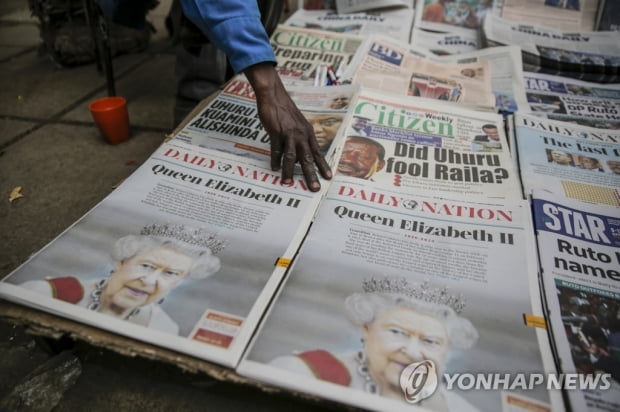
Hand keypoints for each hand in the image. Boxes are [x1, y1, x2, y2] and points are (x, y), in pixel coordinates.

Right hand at [244, 62, 331, 191]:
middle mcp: (301, 134)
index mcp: (308, 133)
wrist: (274, 95)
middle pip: (307, 158)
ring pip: (291, 156)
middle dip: (311, 174)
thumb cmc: (285, 111)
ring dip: (289, 171)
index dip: (323, 166)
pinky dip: (275, 160)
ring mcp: (288, 133)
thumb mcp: (297, 125)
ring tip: (287, 183)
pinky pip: (276, 149)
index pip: (318, 153)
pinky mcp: (276, 131)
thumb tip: (298, 159)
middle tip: (314, 188)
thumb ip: (300, 140)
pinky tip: (274, 168)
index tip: (328, 178)